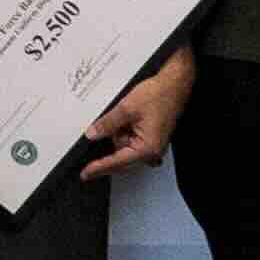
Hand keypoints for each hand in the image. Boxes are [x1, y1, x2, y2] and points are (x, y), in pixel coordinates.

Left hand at [89, 59, 192, 179]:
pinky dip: (125, 133)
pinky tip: (127, 120)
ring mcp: (152, 147)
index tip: (85, 174)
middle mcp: (152, 152)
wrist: (173, 85)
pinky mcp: (150, 139)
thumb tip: (92, 135)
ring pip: (125, 149)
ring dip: (119, 136)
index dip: (99, 167)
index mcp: (147, 148)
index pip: (117, 162)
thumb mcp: (126, 109)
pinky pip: (131, 141)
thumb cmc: (159, 96)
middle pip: (122, 159)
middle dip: (111, 145)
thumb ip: (107, 124)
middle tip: (105, 137)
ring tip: (126, 117)